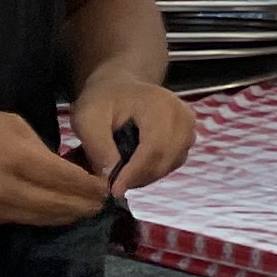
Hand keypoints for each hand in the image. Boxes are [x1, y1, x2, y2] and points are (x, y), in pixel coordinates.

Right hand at [0, 111, 110, 229]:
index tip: (108, 186)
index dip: (93, 187)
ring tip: (83, 211)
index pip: (70, 181)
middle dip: (86, 207)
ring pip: (41, 220)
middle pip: (61, 207)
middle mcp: (10, 190)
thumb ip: (37, 145)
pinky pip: (18, 222)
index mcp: (19, 159)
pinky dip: (39, 218)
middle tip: (103, 204)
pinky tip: (50, 213)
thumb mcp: (5, 122)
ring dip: (66, 217)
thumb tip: (59, 165)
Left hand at [71, 75, 194, 192]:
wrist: (119, 86)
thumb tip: (110, 178)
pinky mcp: (188, 134)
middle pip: (166, 158)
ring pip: (172, 162)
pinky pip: (175, 160)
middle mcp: (182, 114)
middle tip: (114, 185)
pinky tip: (136, 166)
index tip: (114, 191)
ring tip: (123, 174)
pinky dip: (156, 169)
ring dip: (147, 175)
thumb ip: (98, 147)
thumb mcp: (87, 119)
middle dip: (139, 177)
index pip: (154, 147)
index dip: (135, 173)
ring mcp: (189, 124)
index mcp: (159, 105)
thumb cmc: (102, 100)